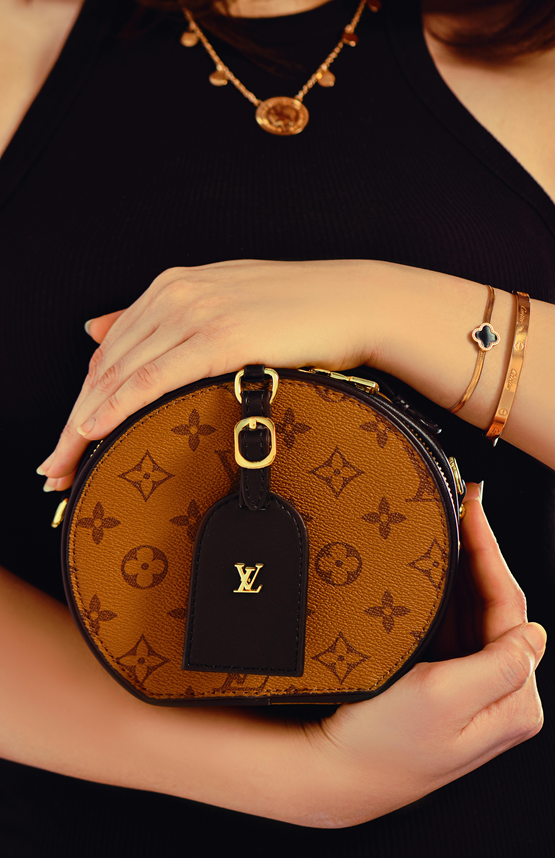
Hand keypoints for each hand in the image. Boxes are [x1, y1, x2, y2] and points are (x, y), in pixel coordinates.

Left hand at [38, 259, 384, 487]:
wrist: (353, 302)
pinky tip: (94, 430)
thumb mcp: (219, 301)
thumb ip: (158, 316)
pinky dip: (118, 405)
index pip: (109, 351)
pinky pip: (155, 376)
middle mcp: (175, 295)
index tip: (66, 440)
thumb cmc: (296, 310)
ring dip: (84, 425)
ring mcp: (197, 313)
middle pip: (105, 368)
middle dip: (72, 422)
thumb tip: (96, 328)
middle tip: (52, 469)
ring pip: (121, 375)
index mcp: (172, 287)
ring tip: (64, 467)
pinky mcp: (221, 337)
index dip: (82, 398)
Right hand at [304, 483, 545, 827]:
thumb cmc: (384, 742)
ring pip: (476, 614)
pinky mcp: (445, 686)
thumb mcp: (445, 699)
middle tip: (461, 505)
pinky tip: (432, 569)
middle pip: (497, 607)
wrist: (336, 771)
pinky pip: (454, 628)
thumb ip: (500, 666)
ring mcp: (473, 690)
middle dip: (481, 554)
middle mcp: (501, 696)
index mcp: (513, 700)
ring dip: (464, 569)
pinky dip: (446, 594)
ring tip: (450, 526)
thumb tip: (535, 635)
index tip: (473, 512)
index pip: (511, 610)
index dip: (492, 555)